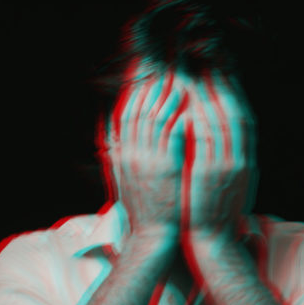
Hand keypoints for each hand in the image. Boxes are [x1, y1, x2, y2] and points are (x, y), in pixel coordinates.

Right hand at [109, 71, 188, 238]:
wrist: (151, 237)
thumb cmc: (145, 211)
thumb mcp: (126, 180)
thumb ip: (123, 155)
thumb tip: (119, 135)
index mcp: (120, 155)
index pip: (123, 114)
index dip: (133, 92)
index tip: (143, 75)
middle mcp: (130, 154)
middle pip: (136, 109)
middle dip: (148, 86)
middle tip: (161, 67)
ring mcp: (146, 160)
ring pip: (153, 118)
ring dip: (165, 96)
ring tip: (177, 78)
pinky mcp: (165, 169)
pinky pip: (170, 135)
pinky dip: (176, 117)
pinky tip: (185, 103)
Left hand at [182, 71, 254, 242]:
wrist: (214, 241)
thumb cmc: (217, 216)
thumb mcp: (232, 187)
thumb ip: (230, 163)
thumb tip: (225, 143)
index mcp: (247, 163)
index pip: (244, 121)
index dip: (235, 96)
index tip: (224, 77)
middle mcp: (241, 161)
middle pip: (236, 115)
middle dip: (224, 88)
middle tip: (212, 66)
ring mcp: (227, 167)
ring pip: (221, 122)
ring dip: (209, 97)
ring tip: (198, 77)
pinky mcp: (209, 174)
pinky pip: (205, 139)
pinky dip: (199, 119)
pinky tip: (189, 104)